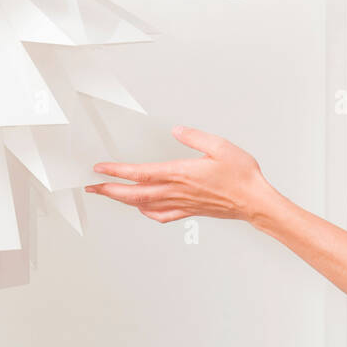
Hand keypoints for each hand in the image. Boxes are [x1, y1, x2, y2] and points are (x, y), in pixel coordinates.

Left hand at [87, 125, 276, 223]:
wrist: (254, 202)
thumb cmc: (242, 176)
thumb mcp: (220, 146)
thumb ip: (195, 137)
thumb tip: (177, 131)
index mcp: (181, 173)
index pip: (140, 173)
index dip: (117, 171)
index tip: (100, 169)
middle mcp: (177, 190)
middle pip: (134, 193)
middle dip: (109, 190)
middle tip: (92, 188)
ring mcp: (182, 203)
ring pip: (144, 205)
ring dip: (123, 200)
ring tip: (109, 195)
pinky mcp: (190, 211)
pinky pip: (161, 215)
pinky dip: (146, 212)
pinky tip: (142, 209)